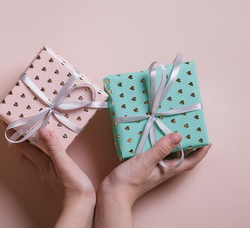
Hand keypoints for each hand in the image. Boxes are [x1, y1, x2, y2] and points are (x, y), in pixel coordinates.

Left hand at [5, 124, 95, 227]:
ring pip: (34, 154)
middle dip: (19, 138)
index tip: (5, 121)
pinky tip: (51, 148)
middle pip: (25, 150)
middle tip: (17, 125)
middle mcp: (42, 166)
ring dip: (31, 143)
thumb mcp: (64, 164)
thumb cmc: (73, 188)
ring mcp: (48, 170)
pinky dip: (44, 149)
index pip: (23, 145)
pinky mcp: (57, 173)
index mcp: (42, 162)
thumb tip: (43, 130)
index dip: (14, 133)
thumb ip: (54, 148)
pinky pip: (45, 157)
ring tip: (32, 133)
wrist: (79, 207)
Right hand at [94, 133, 211, 227]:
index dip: (200, 153)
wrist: (113, 192)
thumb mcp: (146, 162)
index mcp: (167, 170)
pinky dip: (156, 143)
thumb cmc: (130, 181)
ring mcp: (153, 167)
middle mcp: (162, 168)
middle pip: (180, 156)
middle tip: (189, 130)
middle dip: (187, 144)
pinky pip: (154, 152)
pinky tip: (150, 135)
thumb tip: (178, 136)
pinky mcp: (143, 164)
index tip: (207, 141)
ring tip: (171, 128)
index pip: (190, 162)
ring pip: (167, 153)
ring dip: (171, 142)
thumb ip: (161, 149)